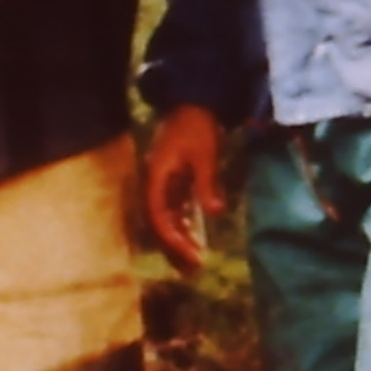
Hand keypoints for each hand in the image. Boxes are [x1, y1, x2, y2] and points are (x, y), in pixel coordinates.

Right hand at [143, 104, 224, 276]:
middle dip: (173, 247)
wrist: (194, 101)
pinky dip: (184, 226)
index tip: (190, 254)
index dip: (172, 238)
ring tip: (195, 262)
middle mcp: (155, 183)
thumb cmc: (197, 126)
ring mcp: (163, 182)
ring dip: (179, 240)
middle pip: (159, 223)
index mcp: (156, 176)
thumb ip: (208, 183)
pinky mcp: (174, 180)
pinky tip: (197, 239)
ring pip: (166, 219)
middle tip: (193, 270)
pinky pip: (175, 210)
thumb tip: (215, 213)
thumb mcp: (206, 154)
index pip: (158, 215)